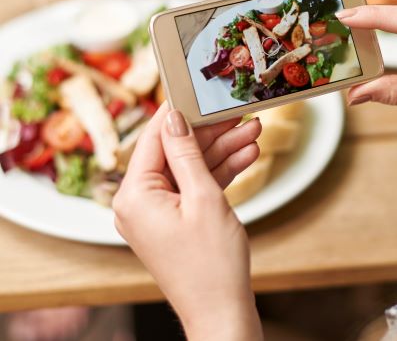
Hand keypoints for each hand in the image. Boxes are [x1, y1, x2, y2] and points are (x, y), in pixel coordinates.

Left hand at [113, 105, 262, 340]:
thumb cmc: (211, 264)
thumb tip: (175, 118)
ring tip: (253, 131)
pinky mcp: (176, 217)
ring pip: (190, 167)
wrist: (223, 312)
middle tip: (238, 114)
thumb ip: (187, 154)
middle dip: (211, 134)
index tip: (194, 91)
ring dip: (222, 150)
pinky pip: (195, 185)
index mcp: (134, 195)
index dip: (177, 113)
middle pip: (175, 151)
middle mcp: (139, 201)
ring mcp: (158, 210)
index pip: (154, 138)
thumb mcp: (203, 198)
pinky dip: (219, 172)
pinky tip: (247, 154)